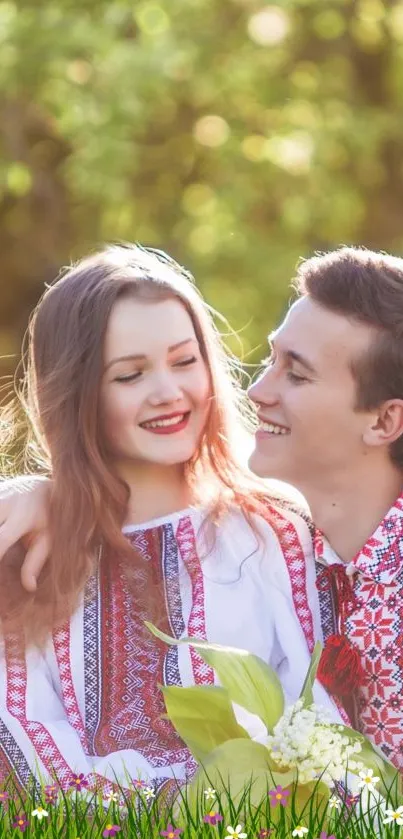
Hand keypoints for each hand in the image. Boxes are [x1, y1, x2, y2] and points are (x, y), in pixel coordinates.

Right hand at [0, 476, 50, 591]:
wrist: (45, 486)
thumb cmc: (49, 517)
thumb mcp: (48, 539)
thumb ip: (36, 562)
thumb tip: (30, 588)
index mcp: (23, 516)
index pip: (0, 540)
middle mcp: (5, 503)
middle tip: (1, 557)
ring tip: (3, 549)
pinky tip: (2, 540)